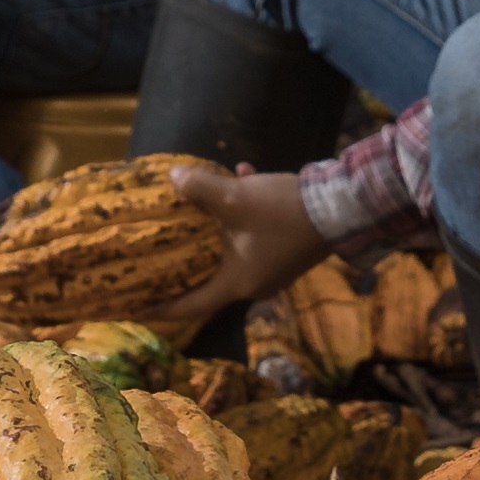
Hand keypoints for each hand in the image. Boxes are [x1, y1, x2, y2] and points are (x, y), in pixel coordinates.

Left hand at [173, 159, 334, 326]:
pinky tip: (244, 171)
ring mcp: (273, 269)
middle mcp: (254, 284)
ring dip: (218, 223)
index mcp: (237, 283)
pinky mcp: (287, 250)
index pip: (192, 305)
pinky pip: (256, 233)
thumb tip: (173, 177)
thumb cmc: (282, 213)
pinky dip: (245, 211)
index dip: (164, 308)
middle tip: (159, 250)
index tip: (139, 308)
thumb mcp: (235, 197)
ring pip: (233, 248)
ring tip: (201, 196)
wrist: (341, 208)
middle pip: (210, 276)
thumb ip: (199, 188)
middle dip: (186, 260)